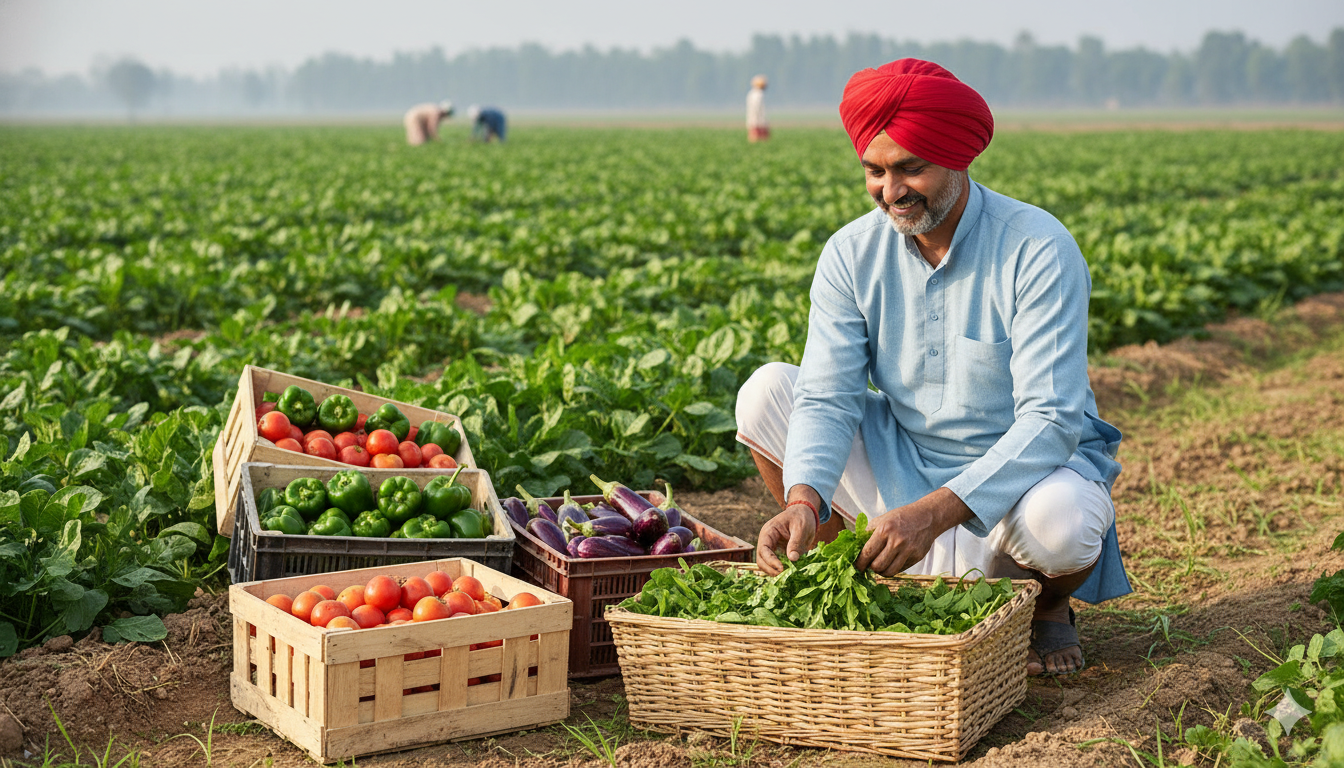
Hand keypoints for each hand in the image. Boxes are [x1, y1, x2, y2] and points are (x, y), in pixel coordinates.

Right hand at [756, 503, 816, 575]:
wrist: (804, 513)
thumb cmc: (802, 518)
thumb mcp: (801, 527)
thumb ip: (796, 542)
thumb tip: (792, 559)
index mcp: (769, 531)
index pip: (763, 548)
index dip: (770, 560)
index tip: (781, 568)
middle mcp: (766, 540)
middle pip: (760, 559)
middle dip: (769, 568)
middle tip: (783, 574)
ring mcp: (771, 547)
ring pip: (765, 564)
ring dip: (773, 571)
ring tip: (786, 575)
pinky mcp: (778, 553)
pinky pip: (773, 564)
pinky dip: (778, 570)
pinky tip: (788, 573)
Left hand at [854, 488, 972, 576]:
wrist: (927, 517)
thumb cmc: (900, 518)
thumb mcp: (882, 520)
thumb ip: (867, 533)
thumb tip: (853, 549)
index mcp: (884, 530)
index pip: (867, 553)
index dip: (859, 563)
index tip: (857, 567)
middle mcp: (896, 541)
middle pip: (877, 566)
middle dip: (871, 568)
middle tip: (870, 565)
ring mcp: (908, 550)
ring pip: (889, 572)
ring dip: (882, 571)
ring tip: (880, 565)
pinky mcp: (917, 557)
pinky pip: (901, 570)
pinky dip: (894, 568)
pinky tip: (892, 561)